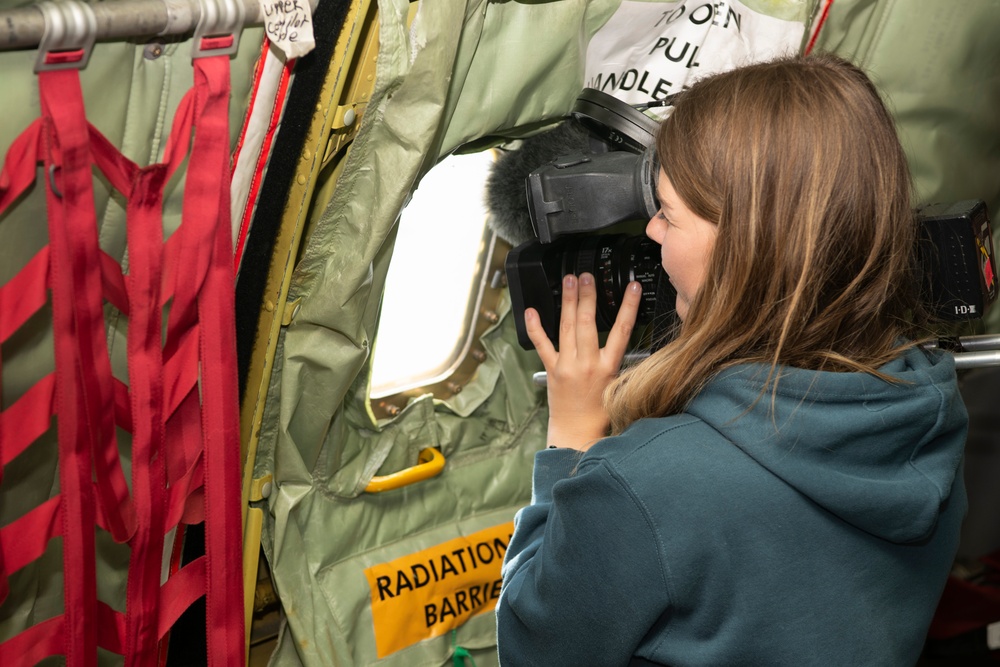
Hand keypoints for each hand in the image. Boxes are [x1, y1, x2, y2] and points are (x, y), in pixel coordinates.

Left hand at [525, 272, 641, 450]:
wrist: (577, 434)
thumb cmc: (600, 413)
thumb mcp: (619, 385)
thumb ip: (618, 361)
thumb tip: (624, 338)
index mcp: (609, 368)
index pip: (623, 331)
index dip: (629, 307)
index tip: (633, 288)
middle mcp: (587, 364)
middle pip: (588, 323)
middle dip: (588, 296)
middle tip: (586, 276)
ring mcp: (567, 366)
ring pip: (567, 328)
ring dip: (568, 302)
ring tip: (569, 281)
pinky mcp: (552, 370)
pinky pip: (542, 345)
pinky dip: (535, 327)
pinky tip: (530, 311)